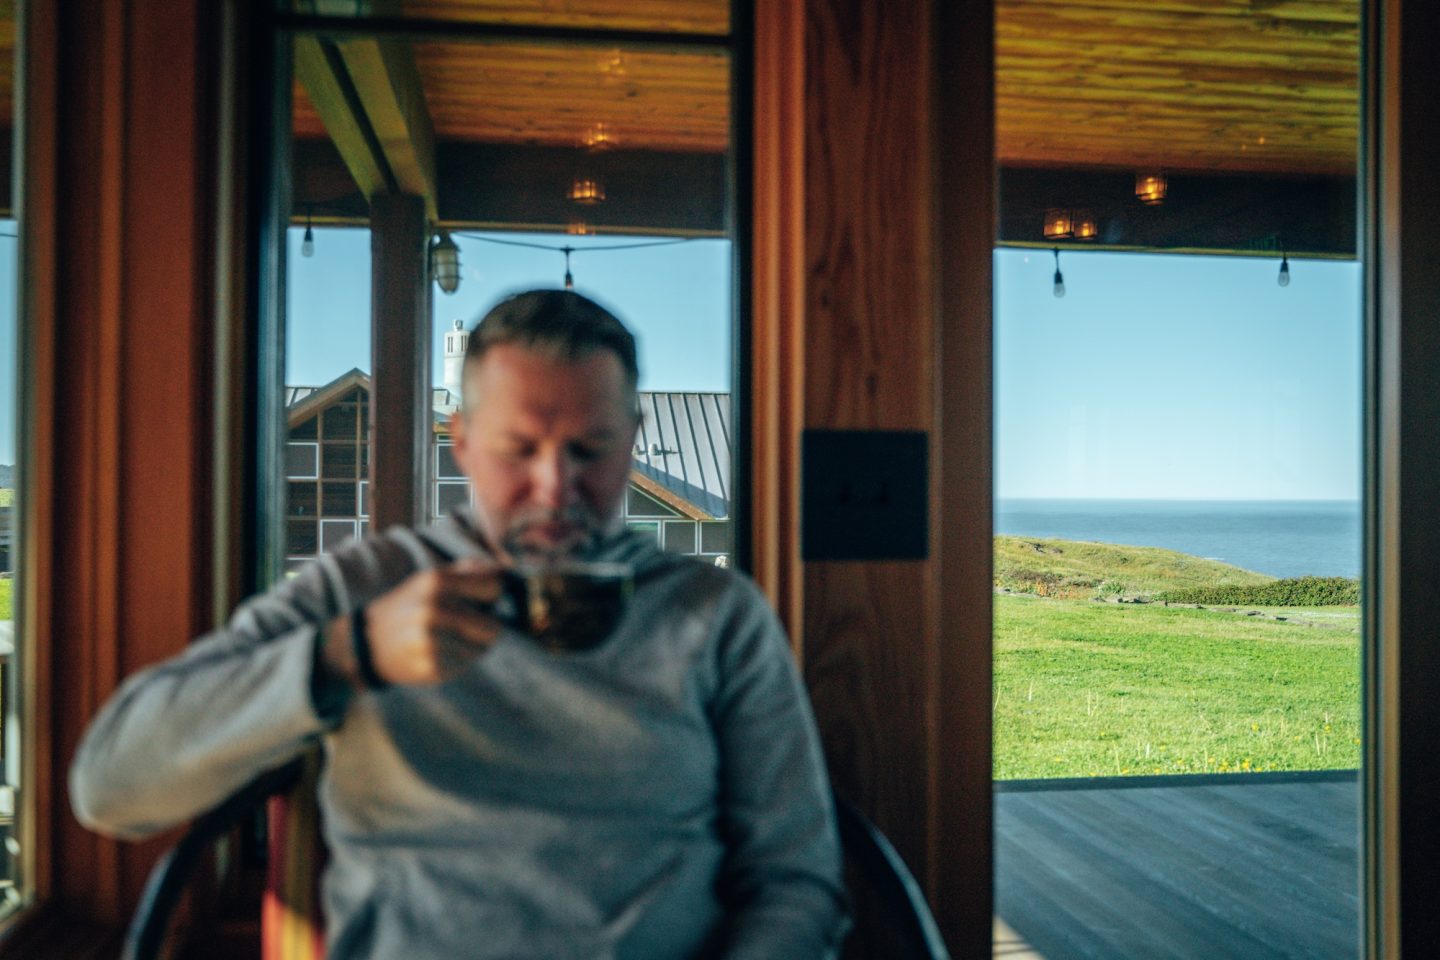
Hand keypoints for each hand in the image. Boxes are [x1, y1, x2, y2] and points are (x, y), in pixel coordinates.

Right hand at [323, 559, 505, 687]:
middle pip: (494, 627)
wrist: (366, 642)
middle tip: (462, 625)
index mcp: (436, 581)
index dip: (491, 596)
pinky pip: (465, 665)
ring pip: (481, 649)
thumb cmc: (408, 606)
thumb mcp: (430, 580)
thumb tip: (504, 571)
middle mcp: (434, 610)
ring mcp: (432, 641)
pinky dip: (455, 661)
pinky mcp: (431, 667)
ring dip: (469, 646)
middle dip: (484, 627)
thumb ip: (468, 571)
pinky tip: (434, 653)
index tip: (481, 600)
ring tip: (442, 639)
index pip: (494, 587)